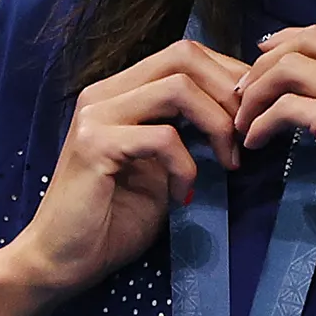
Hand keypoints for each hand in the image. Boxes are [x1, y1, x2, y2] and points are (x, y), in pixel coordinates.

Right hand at [0, 39, 246, 315]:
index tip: (253, 114)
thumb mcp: (162, 169)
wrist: (61, 261)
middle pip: (185, 56)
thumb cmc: (112, 220)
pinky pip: (163, 138)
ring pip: (179, 88)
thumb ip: (189, 135)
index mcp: (120, 92)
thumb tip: (239, 116)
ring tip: (228, 162)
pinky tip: (184, 194)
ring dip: (216, 124)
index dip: (228, 76)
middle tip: (248, 135)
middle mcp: (104, 93)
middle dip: (230, 92)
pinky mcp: (95, 145)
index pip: (184, 55)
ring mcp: (96, 115)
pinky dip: (186, 166)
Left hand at [232, 24, 315, 226]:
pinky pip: (285, 106)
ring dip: (258, 89)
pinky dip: (261, 121)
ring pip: (292, 65)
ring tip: (245, 117)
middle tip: (247, 85)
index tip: (271, 58)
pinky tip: (255, 141)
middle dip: (271, 58)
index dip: (298, 40)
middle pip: (314, 38)